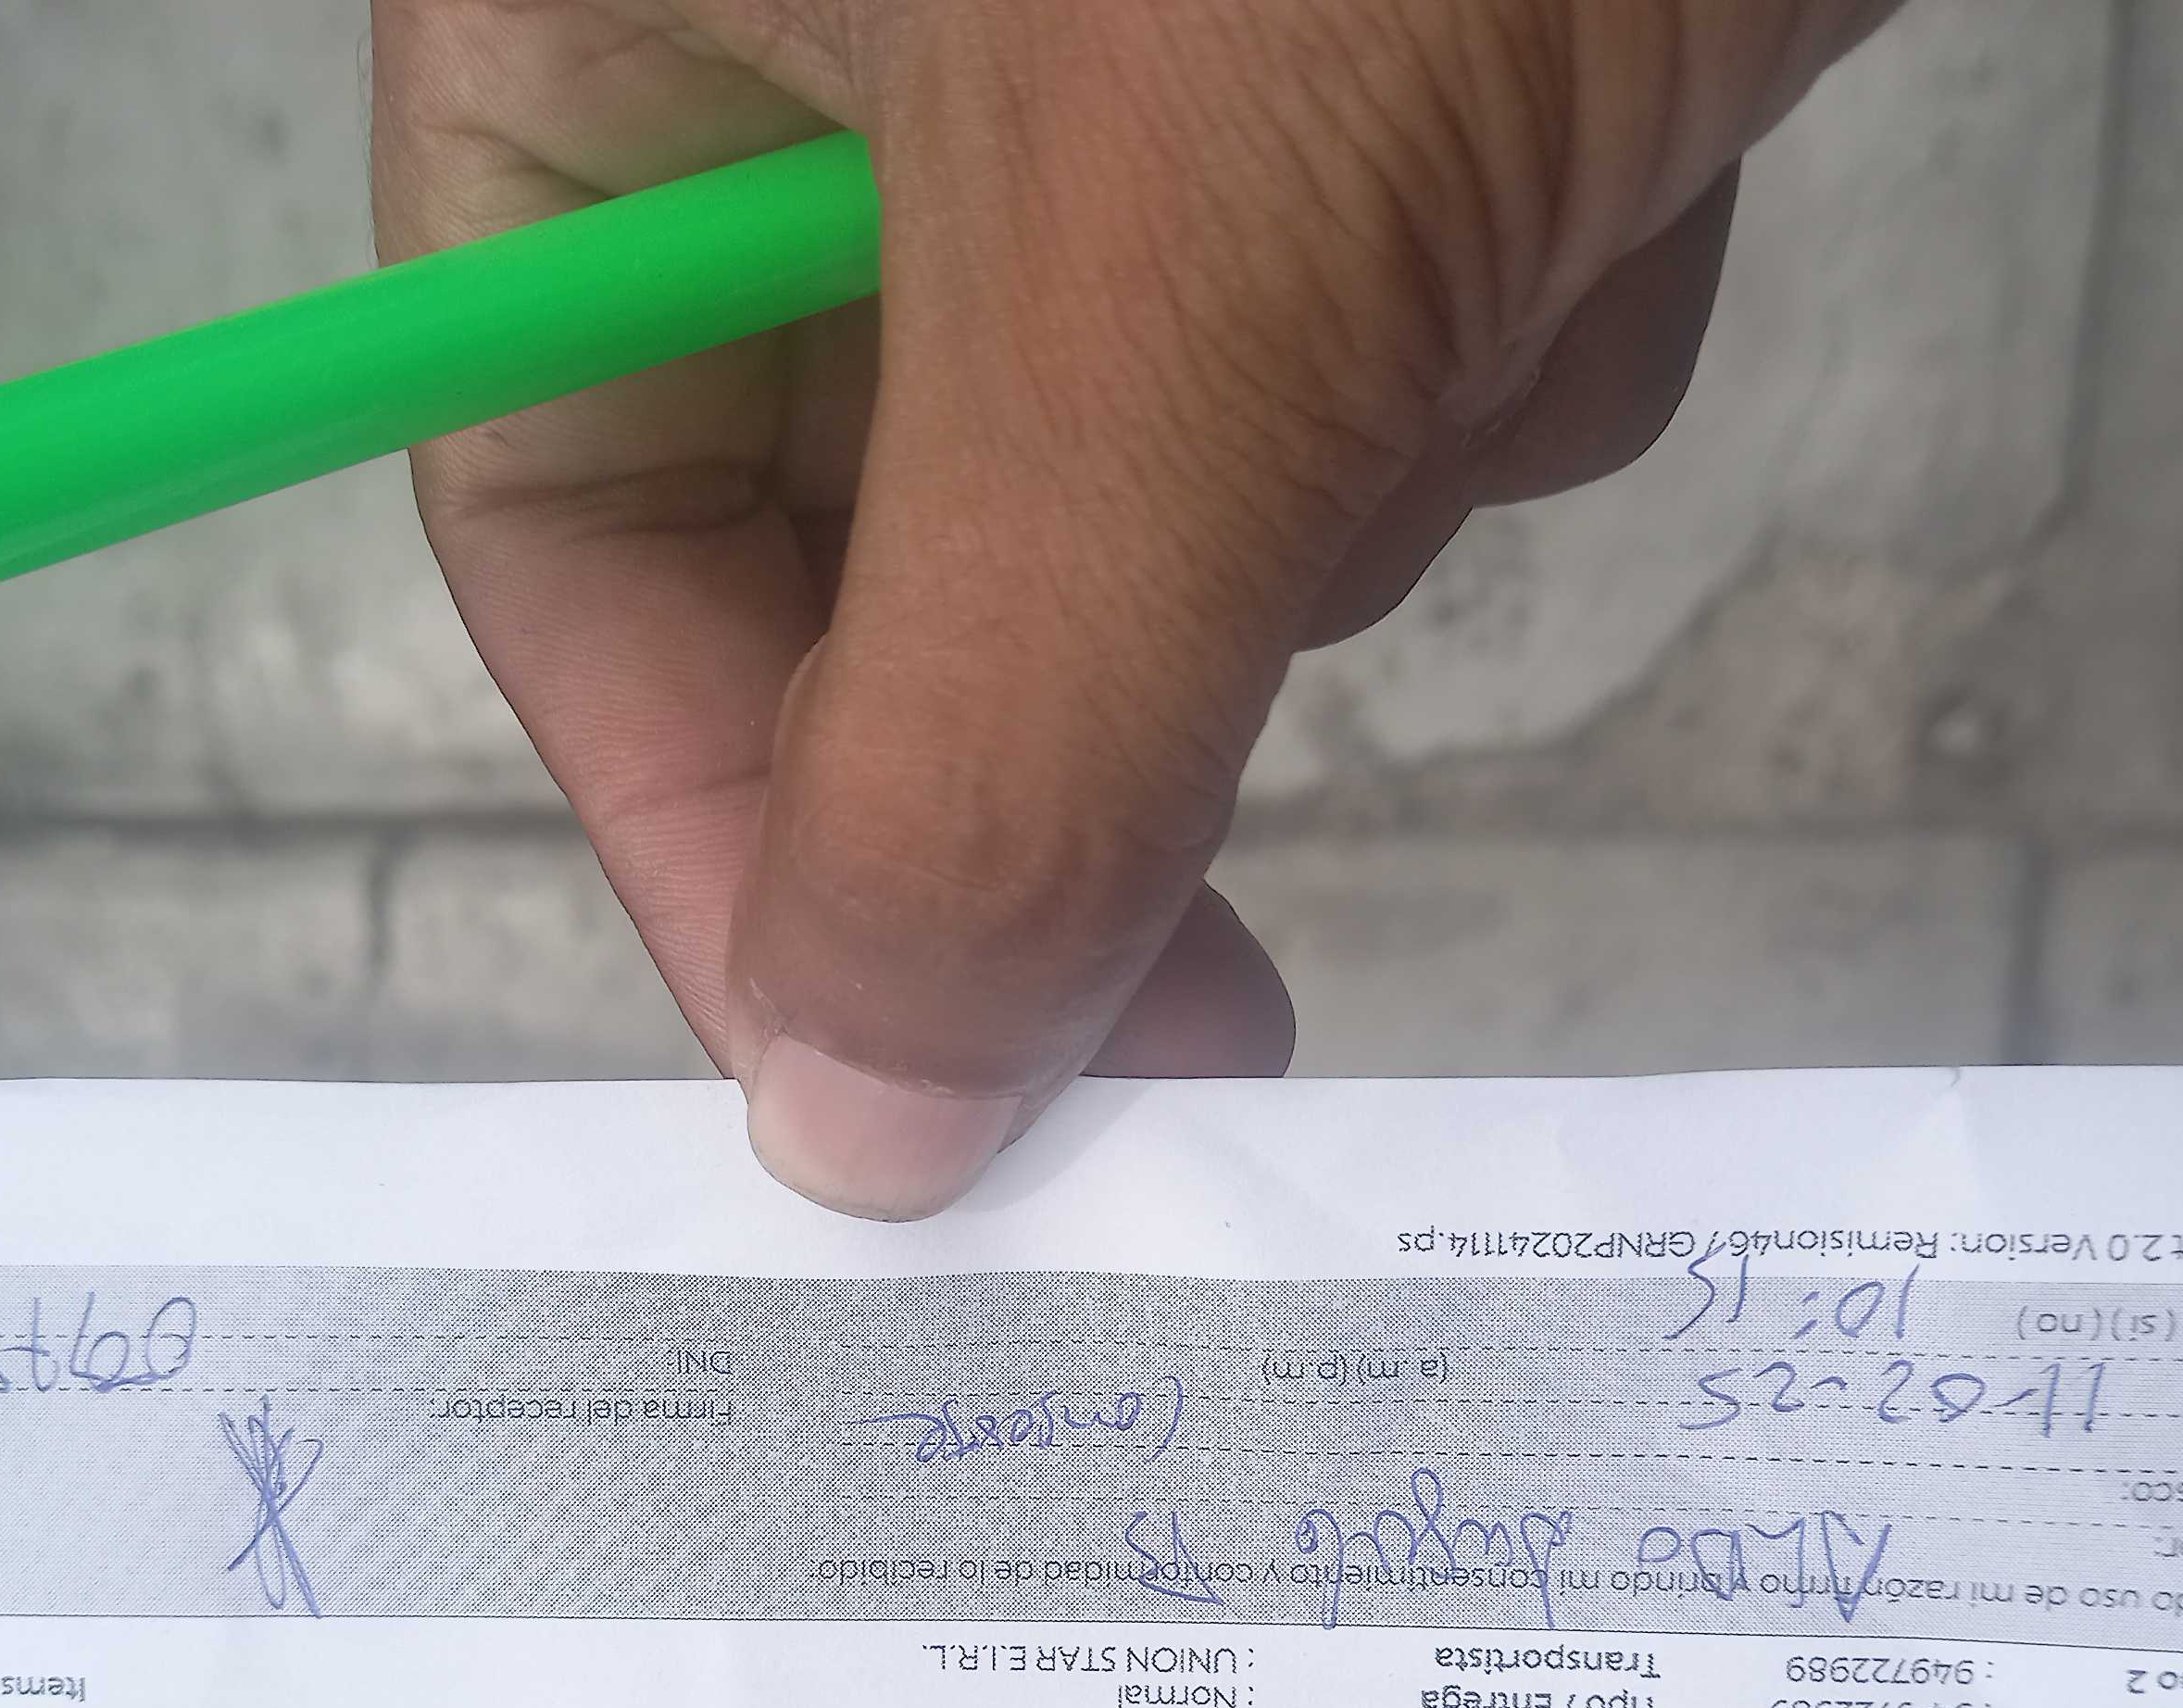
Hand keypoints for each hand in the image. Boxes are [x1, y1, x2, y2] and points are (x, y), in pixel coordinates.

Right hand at [373, 0, 1894, 1213]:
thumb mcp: (1165, 288)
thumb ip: (984, 742)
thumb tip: (851, 1120)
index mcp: (621, 11)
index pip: (563, 519)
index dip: (737, 840)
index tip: (937, 1090)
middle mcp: (833, 30)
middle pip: (886, 526)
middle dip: (1127, 628)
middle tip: (1277, 768)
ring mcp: (1112, 43)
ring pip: (1188, 456)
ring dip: (1371, 446)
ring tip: (1506, 210)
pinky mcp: (1372, 51)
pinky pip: (1400, 338)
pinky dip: (1527, 323)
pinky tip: (1619, 144)